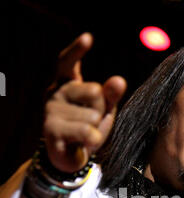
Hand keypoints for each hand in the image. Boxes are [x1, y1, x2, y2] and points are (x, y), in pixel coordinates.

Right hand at [43, 33, 126, 172]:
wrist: (72, 159)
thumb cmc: (86, 128)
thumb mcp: (102, 109)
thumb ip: (110, 95)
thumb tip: (119, 80)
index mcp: (66, 84)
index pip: (67, 62)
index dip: (76, 50)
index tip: (88, 38)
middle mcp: (54, 94)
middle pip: (93, 91)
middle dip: (101, 109)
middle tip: (92, 121)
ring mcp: (51, 112)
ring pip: (91, 115)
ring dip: (95, 128)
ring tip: (86, 135)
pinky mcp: (51, 132)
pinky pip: (85, 131)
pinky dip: (92, 139)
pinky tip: (85, 143)